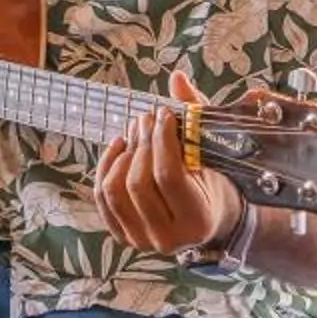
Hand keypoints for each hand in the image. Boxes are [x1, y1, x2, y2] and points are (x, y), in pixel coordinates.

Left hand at [95, 69, 244, 257]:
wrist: (208, 220)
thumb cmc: (213, 183)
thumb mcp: (213, 155)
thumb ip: (197, 116)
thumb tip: (177, 77)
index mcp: (197, 221)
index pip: (168, 176)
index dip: (162, 139)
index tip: (164, 114)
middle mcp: (167, 239)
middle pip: (138, 182)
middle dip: (141, 143)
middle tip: (146, 118)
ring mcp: (141, 240)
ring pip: (115, 190)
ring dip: (123, 154)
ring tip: (135, 132)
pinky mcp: (123, 234)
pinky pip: (103, 197)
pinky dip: (107, 166)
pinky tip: (119, 145)